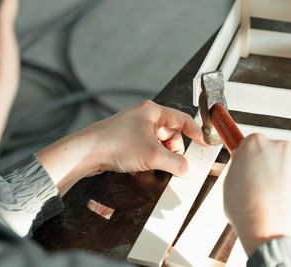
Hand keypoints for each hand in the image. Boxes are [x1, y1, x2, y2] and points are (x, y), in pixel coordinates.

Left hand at [37, 100, 205, 194]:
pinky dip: (150, 159)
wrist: (86, 153)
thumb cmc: (114, 143)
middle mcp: (144, 117)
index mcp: (153, 111)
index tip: (204, 144)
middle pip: (171, 134)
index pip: (183, 119)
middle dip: (174, 151)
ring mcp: (134, 129)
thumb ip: (175, 162)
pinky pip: (147, 149)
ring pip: (158, 144)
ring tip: (156, 166)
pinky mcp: (126, 140)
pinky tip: (144, 167)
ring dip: (161, 157)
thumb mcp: (153, 155)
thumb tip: (186, 168)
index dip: (196, 132)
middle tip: (174, 163)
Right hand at [223, 134, 290, 255]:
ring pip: (286, 166)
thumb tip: (241, 166)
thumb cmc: (249, 209)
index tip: (246, 159)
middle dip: (264, 166)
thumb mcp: (228, 183)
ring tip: (268, 199)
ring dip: (279, 178)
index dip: (247, 155)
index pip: (249, 141)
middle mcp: (279, 148)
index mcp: (255, 143)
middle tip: (254, 185)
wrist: (273, 230)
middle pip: (271, 152)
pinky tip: (281, 204)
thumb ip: (237, 168)